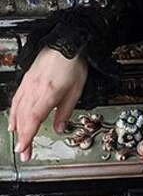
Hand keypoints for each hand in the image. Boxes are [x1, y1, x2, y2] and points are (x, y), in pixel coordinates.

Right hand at [8, 46, 88, 160]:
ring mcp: (28, 85)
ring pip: (18, 110)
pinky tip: (13, 119)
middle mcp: (34, 90)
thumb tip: (60, 128)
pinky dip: (13, 112)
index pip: (34, 120)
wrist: (66, 43)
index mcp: (47, 94)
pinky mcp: (26, 80)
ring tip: (18, 140)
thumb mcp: (76, 92)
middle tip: (23, 152)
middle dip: (23, 138)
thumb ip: (65, 112)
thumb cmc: (72, 64)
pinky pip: (16, 99)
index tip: (24, 149)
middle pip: (24, 118)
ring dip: (17, 127)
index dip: (27, 137)